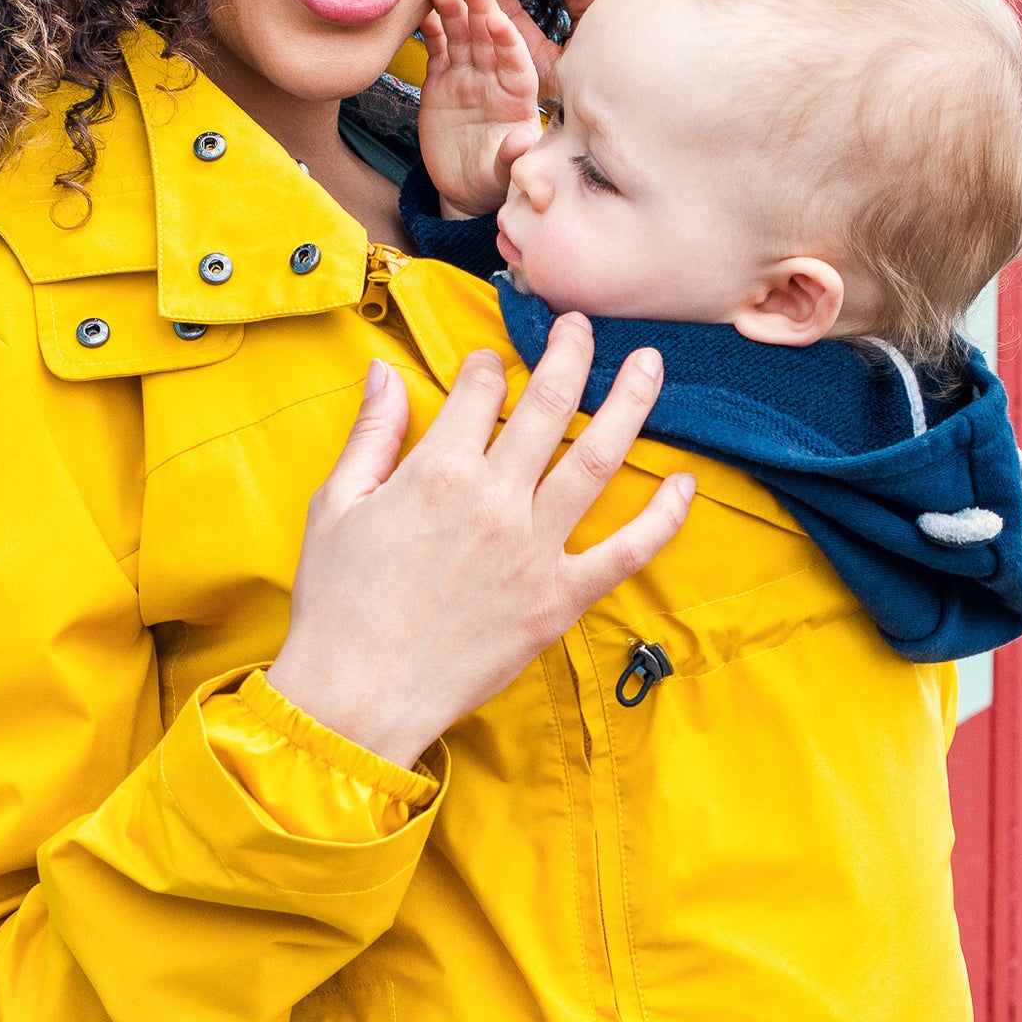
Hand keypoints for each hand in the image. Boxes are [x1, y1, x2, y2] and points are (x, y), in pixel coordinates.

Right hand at [269, 319, 693, 771]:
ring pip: (598, 457)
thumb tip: (385, 371)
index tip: (493, 361)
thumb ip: (372, 433)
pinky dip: (663, 517)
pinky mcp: (559, 599)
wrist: (356, 696)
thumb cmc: (337, 604)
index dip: (489, 363)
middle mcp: (495, 500)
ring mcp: (535, 549)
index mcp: (436, 471)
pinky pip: (627, 551)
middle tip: (581, 326)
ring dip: (629, 403)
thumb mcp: (335, 505)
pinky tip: (685, 483)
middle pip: (549, 403)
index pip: (481, 389)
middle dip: (570, 351)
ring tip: (649, 365)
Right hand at [418, 0, 543, 218]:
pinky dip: (430, 30)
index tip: (498, 20)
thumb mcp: (505, 174)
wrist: (464, 190)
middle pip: (488, 38)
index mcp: (517, 98)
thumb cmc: (492, 181)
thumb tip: (523, 141)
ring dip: (454, 11)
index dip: (507, 40)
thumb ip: (513, 156)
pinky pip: (437, 49)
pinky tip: (423, 9)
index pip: (515, 61)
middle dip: (482, 8)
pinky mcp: (441, 82)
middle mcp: (493, 81)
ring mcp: (467, 78)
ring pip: (462, 36)